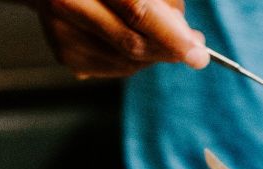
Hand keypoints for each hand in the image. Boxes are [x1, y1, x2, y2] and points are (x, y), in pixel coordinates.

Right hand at [27, 0, 210, 78]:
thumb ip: (165, 1)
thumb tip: (192, 41)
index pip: (137, 11)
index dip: (171, 35)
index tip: (199, 53)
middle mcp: (67, 5)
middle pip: (132, 43)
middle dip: (169, 50)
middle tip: (194, 50)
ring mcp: (63, 34)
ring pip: (128, 62)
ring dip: (154, 54)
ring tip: (156, 34)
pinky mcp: (66, 56)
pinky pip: (117, 69)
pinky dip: (135, 60)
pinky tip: (131, 39)